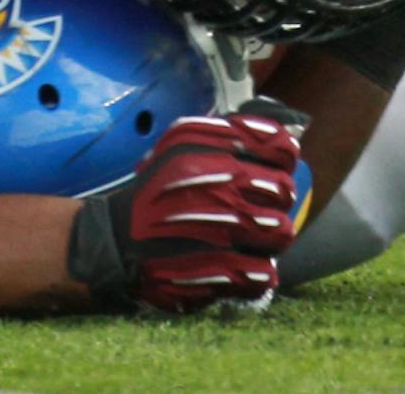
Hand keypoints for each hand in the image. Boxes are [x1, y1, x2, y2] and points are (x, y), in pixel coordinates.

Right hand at [66, 98, 304, 312]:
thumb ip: (231, 132)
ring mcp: (226, 234)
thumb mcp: (184, 142)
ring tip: (252, 234)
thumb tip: (281, 130)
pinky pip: (266, 273)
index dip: (284, 157)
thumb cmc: (159, 187)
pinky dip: (258, 270)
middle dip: (277, 197)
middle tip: (259, 203)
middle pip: (284, 190)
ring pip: (282, 232)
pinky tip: (242, 263)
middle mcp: (225, 189)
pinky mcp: (221, 274)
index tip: (274, 166)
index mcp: (217, 153)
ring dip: (272, 234)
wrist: (120, 238)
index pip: (281, 147)